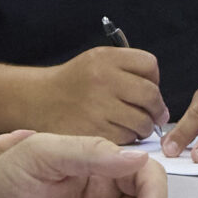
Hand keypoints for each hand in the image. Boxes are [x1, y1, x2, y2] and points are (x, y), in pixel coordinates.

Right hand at [29, 48, 168, 143]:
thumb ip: (129, 70)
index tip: (149, 89)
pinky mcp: (94, 132)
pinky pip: (126, 139)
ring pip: (142, 121)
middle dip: (156, 108)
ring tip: (130, 125)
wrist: (39, 100)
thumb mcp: (98, 62)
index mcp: (105, 58)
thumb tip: (159, 102)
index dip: (154, 79)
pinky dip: (127, 140)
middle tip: (152, 115)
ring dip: (143, 127)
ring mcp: (98, 107)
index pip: (149, 64)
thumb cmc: (74, 84)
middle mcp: (102, 79)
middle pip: (151, 95)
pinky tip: (116, 133)